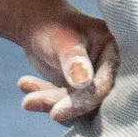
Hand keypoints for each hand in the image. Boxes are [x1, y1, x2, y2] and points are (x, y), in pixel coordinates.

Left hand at [18, 9, 118, 125]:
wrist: (40, 24)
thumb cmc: (55, 26)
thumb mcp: (64, 40)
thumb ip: (74, 60)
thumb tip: (84, 83)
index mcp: (112, 52)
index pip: (103, 85)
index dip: (83, 101)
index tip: (55, 112)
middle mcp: (107, 69)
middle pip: (89, 99)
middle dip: (60, 104)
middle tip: (29, 103)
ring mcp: (93, 82)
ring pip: (74, 104)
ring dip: (49, 101)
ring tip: (26, 98)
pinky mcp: (78, 91)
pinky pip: (63, 102)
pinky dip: (43, 97)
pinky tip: (24, 84)